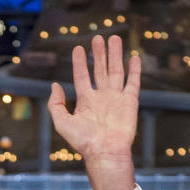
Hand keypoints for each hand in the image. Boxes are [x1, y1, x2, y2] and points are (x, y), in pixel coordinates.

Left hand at [47, 34, 139, 189]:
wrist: (105, 152)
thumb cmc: (83, 141)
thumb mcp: (62, 123)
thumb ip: (55, 104)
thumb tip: (55, 85)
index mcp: (85, 101)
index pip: (81, 76)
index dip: (79, 62)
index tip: (78, 48)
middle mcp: (101, 97)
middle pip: (99, 70)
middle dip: (98, 54)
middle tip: (98, 37)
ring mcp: (116, 98)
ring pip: (116, 71)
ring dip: (115, 55)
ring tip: (114, 38)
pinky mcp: (130, 102)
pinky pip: (133, 83)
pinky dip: (134, 70)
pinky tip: (134, 57)